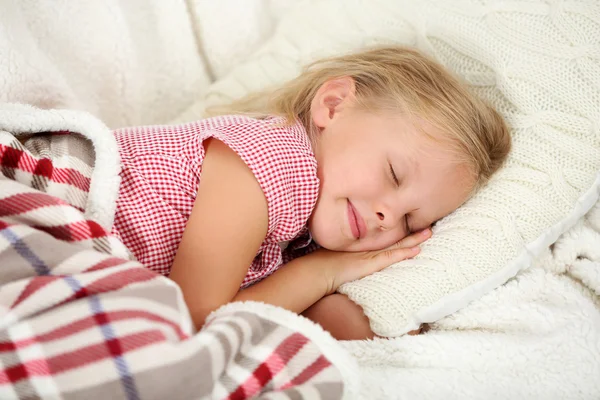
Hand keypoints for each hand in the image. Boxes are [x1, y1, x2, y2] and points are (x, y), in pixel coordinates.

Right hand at [307, 229, 431, 294]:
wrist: (319, 270)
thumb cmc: (327, 266)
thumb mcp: (343, 260)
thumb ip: (352, 260)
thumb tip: (355, 262)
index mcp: (366, 248)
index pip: (388, 240)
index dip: (401, 235)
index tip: (414, 229)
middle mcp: (371, 248)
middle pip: (396, 239)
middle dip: (412, 233)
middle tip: (428, 226)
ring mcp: (372, 254)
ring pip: (398, 245)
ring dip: (414, 240)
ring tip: (429, 233)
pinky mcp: (372, 263)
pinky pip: (392, 257)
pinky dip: (405, 253)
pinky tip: (417, 250)